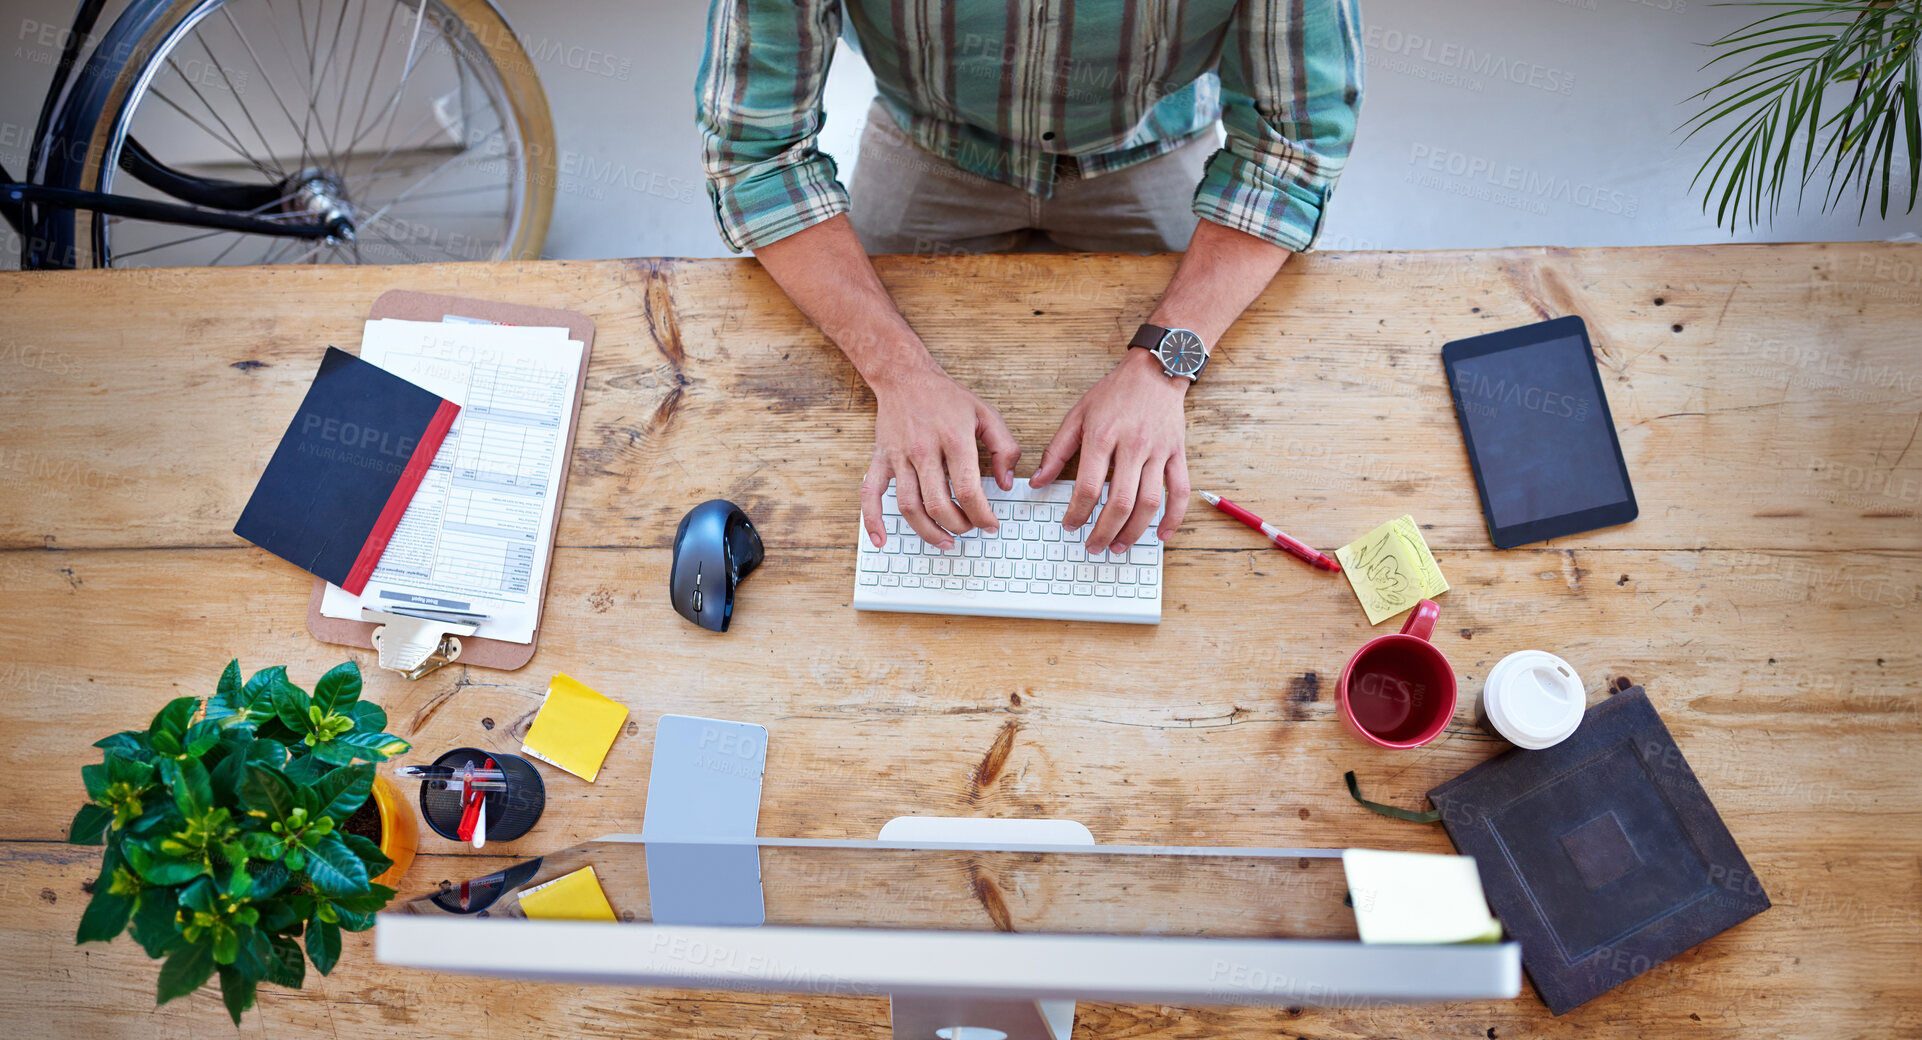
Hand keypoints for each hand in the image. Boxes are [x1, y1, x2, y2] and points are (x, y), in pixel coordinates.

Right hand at [861, 359, 1020, 548]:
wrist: (905, 376)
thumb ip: (1005, 448)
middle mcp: (923, 449)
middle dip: (958, 525)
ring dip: (928, 532)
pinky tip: (881, 539)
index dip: (981, 514)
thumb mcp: (987, 414)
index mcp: (953, 439)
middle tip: (970, 529)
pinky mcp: (880, 459)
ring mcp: (898, 456)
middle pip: (938, 504)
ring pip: (908, 507)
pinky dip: (873, 520)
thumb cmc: (947, 398)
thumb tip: (1007, 483)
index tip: (990, 524)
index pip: (967, 490)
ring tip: (945, 541)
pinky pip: (870, 494)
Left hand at [1030, 348, 1190, 552]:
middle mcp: (1132, 446)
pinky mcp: (1177, 454)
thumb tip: (1038, 481)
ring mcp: (1158, 451)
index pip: (1088, 487)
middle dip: (1104, 531)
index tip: (1070, 525)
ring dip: (1133, 532)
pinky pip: (1179, 491)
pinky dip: (1173, 517)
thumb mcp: (1078, 415)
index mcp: (1102, 436)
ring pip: (1149, 503)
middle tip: (1093, 546)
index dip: (1077, 512)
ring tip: (1119, 546)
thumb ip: (1057, 450)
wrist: (1154, 371)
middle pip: (1119, 502)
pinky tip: (1162, 535)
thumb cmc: (1114, 393)